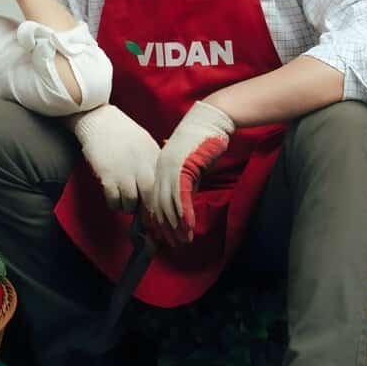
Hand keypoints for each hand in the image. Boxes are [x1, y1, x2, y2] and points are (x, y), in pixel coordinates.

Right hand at [71, 105, 158, 211]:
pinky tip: (114, 197)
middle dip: (146, 210)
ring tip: (125, 201)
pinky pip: (114, 201)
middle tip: (142, 210)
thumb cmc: (123, 132)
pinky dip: (114, 204)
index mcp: (154, 158)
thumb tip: (160, 187)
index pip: (164, 187)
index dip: (161, 201)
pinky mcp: (108, 176)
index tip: (157, 208)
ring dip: (128, 207)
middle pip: (151, 199)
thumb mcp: (146, 144)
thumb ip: (154, 164)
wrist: (100, 120)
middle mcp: (142, 167)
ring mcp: (125, 172)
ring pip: (131, 204)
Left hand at [149, 101, 234, 246]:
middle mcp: (161, 170)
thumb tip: (186, 204)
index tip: (163, 236)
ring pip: (169, 205)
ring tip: (182, 242)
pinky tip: (188, 228)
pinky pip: (182, 197)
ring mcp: (170, 169)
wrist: (212, 120)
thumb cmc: (204, 141)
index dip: (158, 220)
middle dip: (165, 228)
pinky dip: (185, 215)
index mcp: (159, 168)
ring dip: (176, 226)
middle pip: (158, 205)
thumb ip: (186, 184)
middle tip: (172, 245)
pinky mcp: (183, 168)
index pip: (154, 200)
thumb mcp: (191, 166)